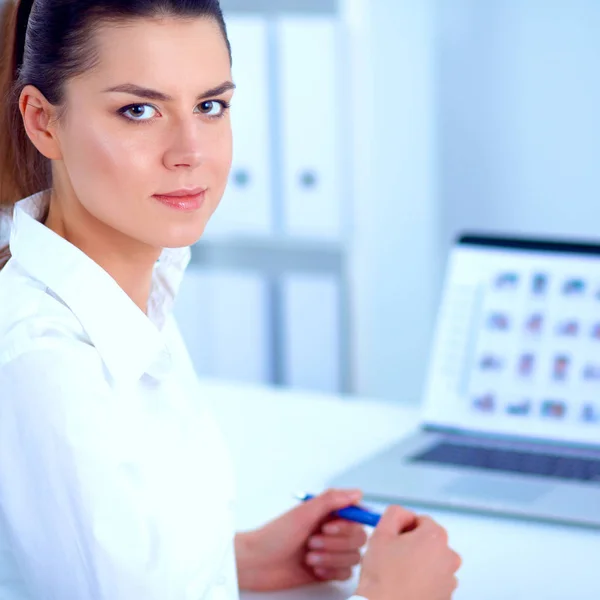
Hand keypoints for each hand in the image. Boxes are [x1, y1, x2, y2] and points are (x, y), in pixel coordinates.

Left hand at [235, 488, 367, 591]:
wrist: (257, 564)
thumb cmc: (273, 536)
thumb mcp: (302, 513)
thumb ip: (331, 500)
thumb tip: (356, 492)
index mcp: (327, 513)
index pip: (357, 515)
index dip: (349, 523)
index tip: (330, 527)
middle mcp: (331, 531)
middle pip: (358, 538)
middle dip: (336, 543)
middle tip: (313, 541)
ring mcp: (330, 551)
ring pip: (353, 557)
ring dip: (332, 558)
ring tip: (309, 556)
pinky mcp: (327, 570)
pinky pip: (346, 574)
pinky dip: (331, 571)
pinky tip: (314, 569)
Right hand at [355, 505, 461, 599]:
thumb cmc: (383, 577)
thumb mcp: (381, 533)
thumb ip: (394, 514)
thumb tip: (402, 514)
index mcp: (435, 537)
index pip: (420, 520)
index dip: (404, 527)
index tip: (394, 539)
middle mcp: (448, 557)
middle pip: (429, 540)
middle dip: (413, 545)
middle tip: (393, 556)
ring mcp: (450, 579)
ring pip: (432, 561)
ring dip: (419, 563)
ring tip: (398, 574)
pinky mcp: (446, 597)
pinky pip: (435, 580)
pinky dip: (423, 581)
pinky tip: (406, 586)